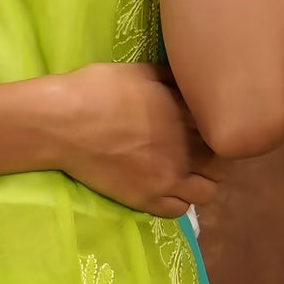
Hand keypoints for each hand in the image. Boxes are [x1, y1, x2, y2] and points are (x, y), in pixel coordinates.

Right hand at [45, 61, 227, 216]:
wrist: (62, 122)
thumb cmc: (98, 89)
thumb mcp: (141, 72)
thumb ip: (172, 80)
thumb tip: (191, 83)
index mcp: (185, 115)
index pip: (220, 129)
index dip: (217, 129)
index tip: (206, 127)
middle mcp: (184, 150)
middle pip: (221, 162)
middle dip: (215, 156)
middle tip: (200, 152)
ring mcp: (167, 179)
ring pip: (208, 192)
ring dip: (203, 182)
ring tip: (188, 174)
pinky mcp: (146, 199)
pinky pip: (179, 211)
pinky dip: (180, 201)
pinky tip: (168, 189)